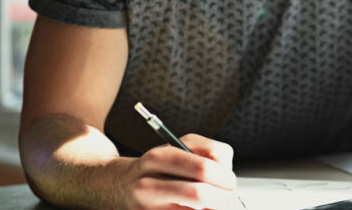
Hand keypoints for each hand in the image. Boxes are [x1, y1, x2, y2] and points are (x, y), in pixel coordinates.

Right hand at [116, 133, 241, 208]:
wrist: (121, 186)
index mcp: (158, 159)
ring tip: (213, 204)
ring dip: (213, 209)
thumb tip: (227, 176)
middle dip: (223, 198)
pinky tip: (197, 209)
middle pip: (199, 195)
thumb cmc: (159, 167)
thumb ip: (210, 153)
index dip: (224, 178)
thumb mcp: (182, 146)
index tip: (230, 181)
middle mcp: (147, 185)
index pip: (203, 168)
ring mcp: (145, 209)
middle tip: (228, 197)